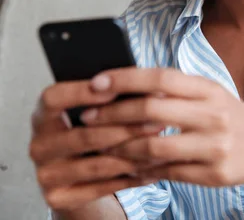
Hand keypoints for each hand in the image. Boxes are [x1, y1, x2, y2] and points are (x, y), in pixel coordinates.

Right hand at [29, 77, 161, 210]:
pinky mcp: (59, 198)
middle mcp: (39, 145)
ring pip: (97, 165)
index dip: (82, 93)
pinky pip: (102, 188)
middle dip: (127, 129)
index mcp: (43, 116)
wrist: (77, 180)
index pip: (53, 98)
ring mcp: (46, 174)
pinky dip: (131, 179)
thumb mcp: (94, 116)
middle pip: (84, 135)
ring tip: (161, 149)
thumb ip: (111, 101)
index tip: (114, 90)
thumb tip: (151, 89)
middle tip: (158, 123)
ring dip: (134, 157)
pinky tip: (153, 171)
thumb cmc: (91, 136)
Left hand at [80, 68, 243, 187]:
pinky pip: (167, 172)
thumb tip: (124, 86)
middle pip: (152, 110)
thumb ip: (176, 89)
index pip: (162, 78)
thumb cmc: (230, 117)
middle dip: (112, 113)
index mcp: (210, 90)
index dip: (125, 79)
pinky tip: (130, 164)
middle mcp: (214, 115)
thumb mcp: (210, 94)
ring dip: (122, 147)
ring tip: (104, 145)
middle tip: (88, 116)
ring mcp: (215, 146)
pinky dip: (143, 168)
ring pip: (154, 147)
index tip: (96, 83)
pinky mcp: (213, 174)